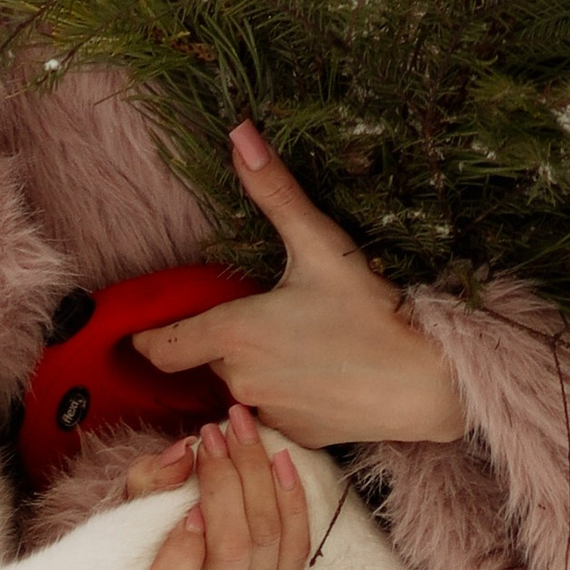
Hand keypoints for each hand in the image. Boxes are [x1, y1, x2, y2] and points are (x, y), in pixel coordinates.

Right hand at [125, 408, 311, 569]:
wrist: (199, 556)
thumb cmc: (156, 533)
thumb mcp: (138, 507)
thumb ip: (151, 482)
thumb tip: (185, 453)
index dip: (180, 553)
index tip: (186, 508)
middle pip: (230, 549)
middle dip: (223, 483)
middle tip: (212, 436)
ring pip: (267, 535)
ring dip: (255, 472)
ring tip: (241, 429)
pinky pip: (299, 540)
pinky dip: (290, 495)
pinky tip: (279, 457)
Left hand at [131, 124, 467, 448]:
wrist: (426, 383)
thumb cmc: (372, 313)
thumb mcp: (321, 245)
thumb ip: (274, 191)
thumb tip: (240, 133)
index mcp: (234, 334)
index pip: (161, 348)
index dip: (147, 338)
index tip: (144, 330)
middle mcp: (240, 381)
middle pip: (205, 361)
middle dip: (219, 339)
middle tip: (257, 312)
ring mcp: (266, 414)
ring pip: (239, 386)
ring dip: (250, 367)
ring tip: (293, 342)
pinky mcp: (294, 436)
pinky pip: (270, 412)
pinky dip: (281, 393)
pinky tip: (315, 373)